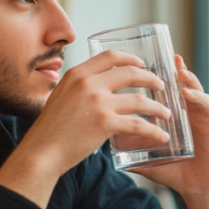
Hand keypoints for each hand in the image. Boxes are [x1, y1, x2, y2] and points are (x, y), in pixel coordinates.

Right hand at [0, 50, 170, 205]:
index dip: (130, 58)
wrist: (41, 152)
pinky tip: (162, 136)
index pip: (109, 56)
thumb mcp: (61, 97)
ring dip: (157, 107)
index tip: (142, 64)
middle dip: (151, 79)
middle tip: (161, 86)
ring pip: (139, 100)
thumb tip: (95, 87)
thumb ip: (79, 89)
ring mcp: (97, 102)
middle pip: (130, 73)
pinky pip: (138, 124)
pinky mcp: (104, 123)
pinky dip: (154, 131)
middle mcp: (87, 83)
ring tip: (167, 113)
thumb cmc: (51, 130)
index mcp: (77, 74)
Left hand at [132, 56, 208, 196]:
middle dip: (166, 67)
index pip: (156, 87)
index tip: (131, 64)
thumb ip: (126, 151)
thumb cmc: (172, 169)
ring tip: (176, 69)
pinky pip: (205, 103)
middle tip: (156, 57)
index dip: (147, 74)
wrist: (196, 186)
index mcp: (166, 111)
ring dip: (184, 76)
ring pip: (191, 86)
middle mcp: (181, 107)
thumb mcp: (144, 157)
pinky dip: (197, 96)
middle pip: (174, 81)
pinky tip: (186, 93)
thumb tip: (100, 147)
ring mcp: (196, 111)